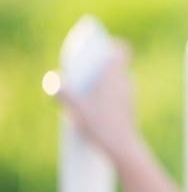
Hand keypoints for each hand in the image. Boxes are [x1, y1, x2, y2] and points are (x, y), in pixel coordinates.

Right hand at [53, 41, 141, 163]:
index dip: (112, 44)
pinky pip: (116, 94)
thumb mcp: (76, 109)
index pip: (123, 49)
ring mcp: (129, 96)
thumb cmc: (101, 125)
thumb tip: (54, 80)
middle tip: (81, 69)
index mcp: (115, 75)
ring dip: (101, 82)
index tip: (99, 46)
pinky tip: (90, 107)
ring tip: (80, 89)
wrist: (123, 147)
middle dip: (98, 65)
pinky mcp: (128, 108)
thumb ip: (63, 92)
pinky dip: (105, 95)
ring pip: (115, 81)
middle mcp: (125, 83)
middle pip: (115, 65)